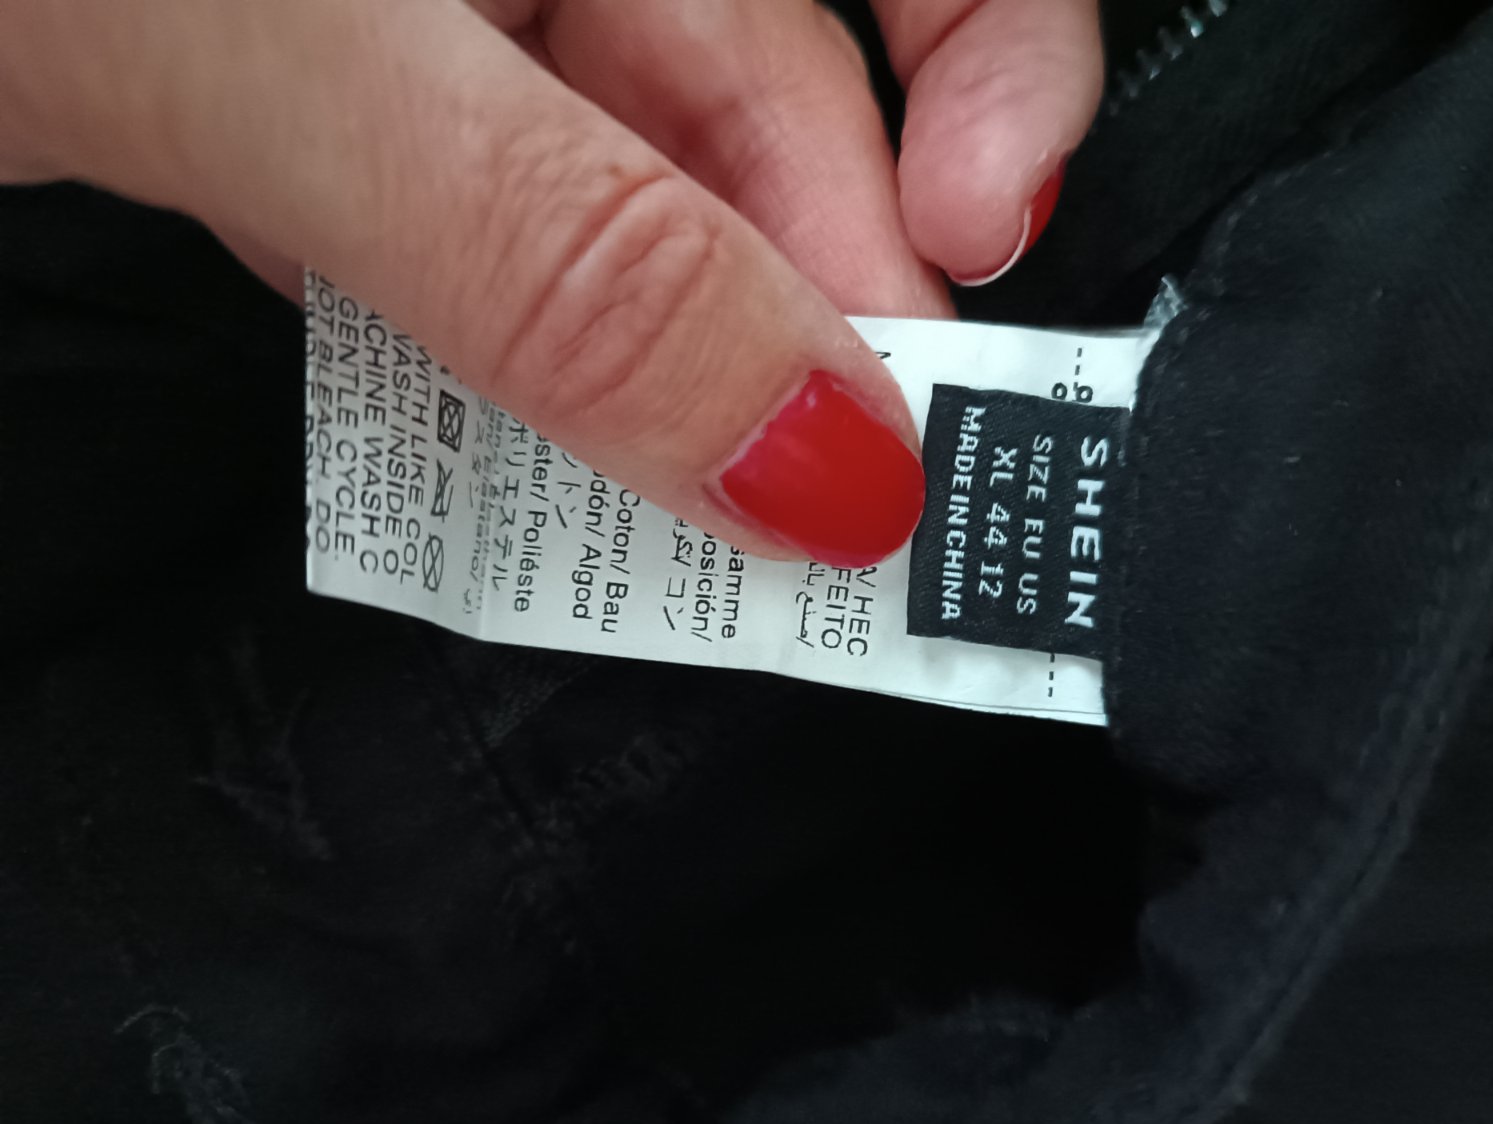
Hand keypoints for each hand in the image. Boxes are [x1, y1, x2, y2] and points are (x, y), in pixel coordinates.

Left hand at [0, 1, 1100, 567]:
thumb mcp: (283, 69)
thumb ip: (561, 256)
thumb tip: (822, 456)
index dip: (1002, 84)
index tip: (970, 279)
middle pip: (773, 115)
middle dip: (802, 314)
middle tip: (814, 501)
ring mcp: (457, 25)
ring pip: (634, 210)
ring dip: (647, 369)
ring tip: (654, 498)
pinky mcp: (367, 110)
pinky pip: (503, 240)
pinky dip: (506, 344)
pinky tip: (466, 393)